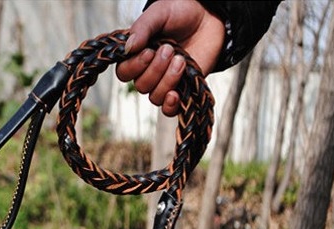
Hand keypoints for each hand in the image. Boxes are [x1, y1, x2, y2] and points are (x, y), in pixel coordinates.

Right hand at [116, 0, 224, 115]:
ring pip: (155, 96)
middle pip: (140, 86)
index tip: (149, 51)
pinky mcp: (182, 90)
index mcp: (137, 56)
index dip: (134, 67)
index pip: (124, 73)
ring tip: (181, 60)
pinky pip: (169, 110)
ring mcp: (164, 82)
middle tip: (170, 49)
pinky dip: (170, 105)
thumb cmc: (181, 12)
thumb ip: (142, 28)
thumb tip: (128, 48)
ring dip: (167, 80)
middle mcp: (147, 72)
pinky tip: (176, 94)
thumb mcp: (159, 13)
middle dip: (155, 69)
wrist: (209, 17)